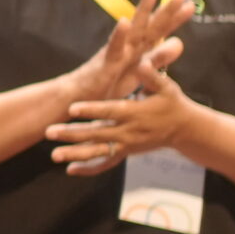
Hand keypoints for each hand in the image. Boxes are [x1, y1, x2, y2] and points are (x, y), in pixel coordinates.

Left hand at [50, 65, 202, 176]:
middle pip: (97, 134)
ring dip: (75, 154)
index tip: (72, 109)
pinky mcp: (126, 152)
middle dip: (72, 134)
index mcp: (136, 113)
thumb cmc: (173, 103)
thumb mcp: (167, 87)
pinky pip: (106, 163)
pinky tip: (70, 170)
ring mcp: (126, 145)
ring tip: (53, 155)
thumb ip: (152, 76)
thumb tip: (142, 63)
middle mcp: (129, 131)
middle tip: (49, 132)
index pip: (110, 111)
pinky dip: (89, 168)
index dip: (91, 110)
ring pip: (98, 152)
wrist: (186, 129)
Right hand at [59, 0, 193, 105]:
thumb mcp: (140, 73)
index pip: (159, 32)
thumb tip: (179, 42)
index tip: (190, 6)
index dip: (174, 20)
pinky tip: (124, 22)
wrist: (82, 98)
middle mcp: (129, 46)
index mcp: (138, 50)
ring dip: (142, 10)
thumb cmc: (109, 84)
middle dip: (165, 10)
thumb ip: (158, 58)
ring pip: (133, 30)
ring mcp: (117, 52)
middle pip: (150, 26)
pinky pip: (113, 48)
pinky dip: (119, 35)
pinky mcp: (105, 63)